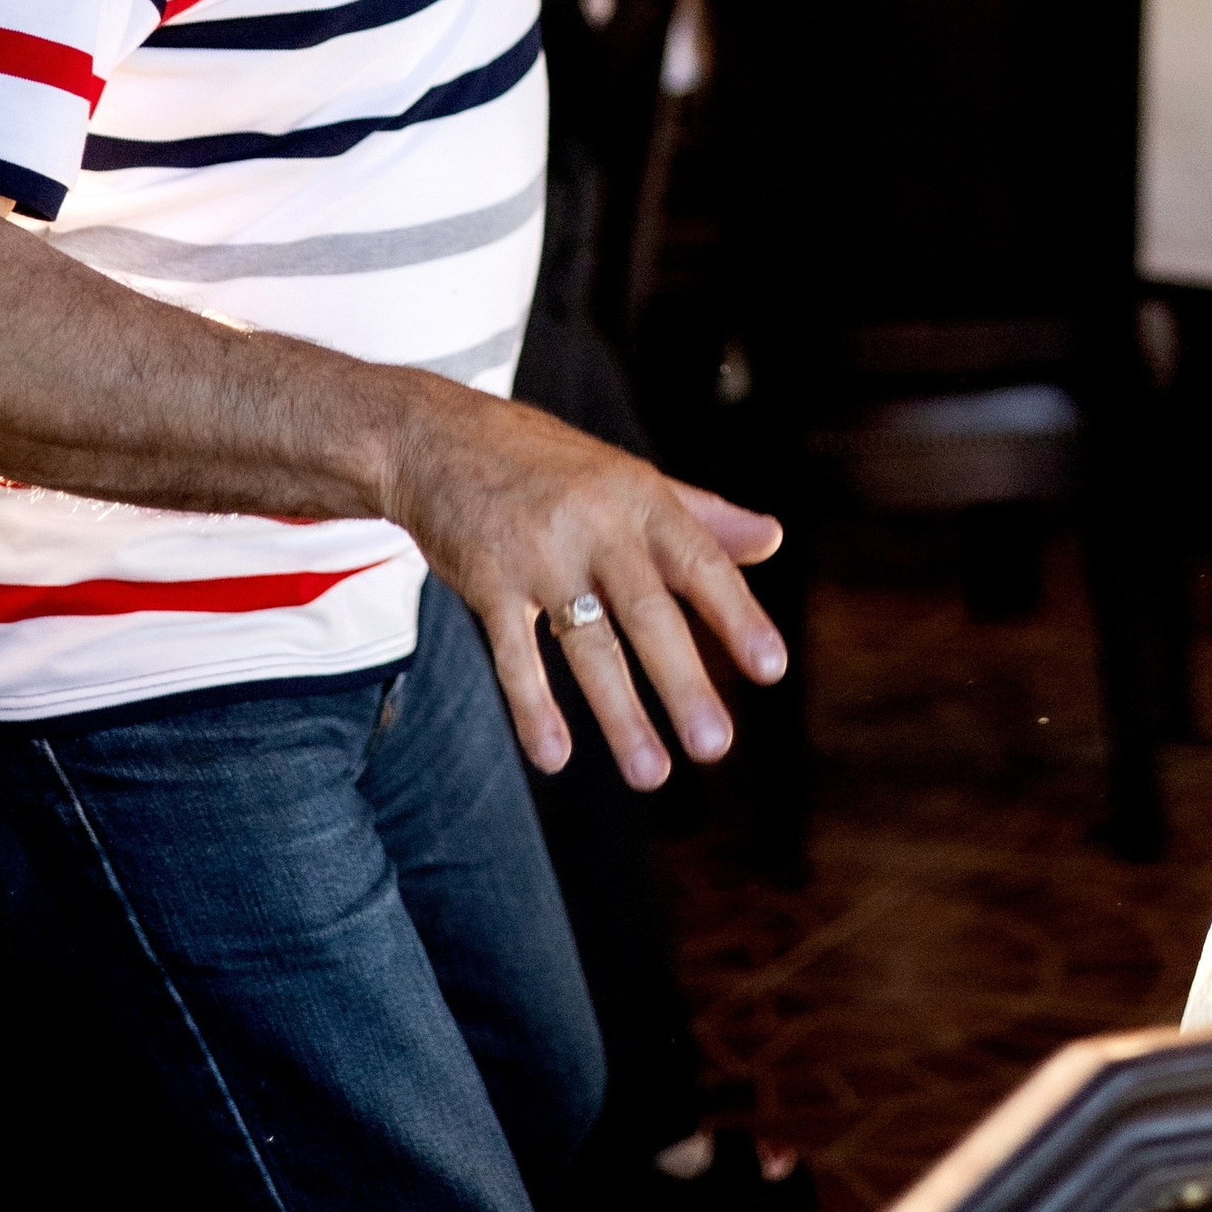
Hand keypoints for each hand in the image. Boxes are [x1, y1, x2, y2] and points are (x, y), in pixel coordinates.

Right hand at [387, 384, 787, 788]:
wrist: (437, 437)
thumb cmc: (548, 463)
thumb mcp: (629, 477)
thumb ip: (701, 513)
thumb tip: (773, 539)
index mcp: (641, 498)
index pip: (700, 562)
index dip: (737, 616)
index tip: (771, 668)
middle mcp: (596, 523)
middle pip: (647, 612)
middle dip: (683, 682)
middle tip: (715, 746)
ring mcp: (539, 553)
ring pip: (586, 643)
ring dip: (619, 714)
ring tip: (651, 774)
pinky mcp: (486, 579)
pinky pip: (514, 653)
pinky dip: (534, 707)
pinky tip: (554, 757)